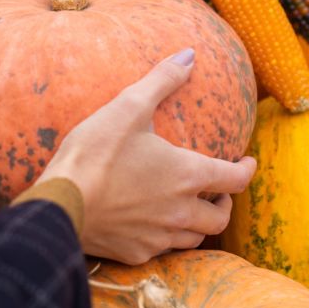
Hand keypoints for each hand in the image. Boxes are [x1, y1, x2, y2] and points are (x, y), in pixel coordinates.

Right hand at [39, 49, 255, 263]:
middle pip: (219, 217)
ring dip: (199, 224)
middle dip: (225, 203)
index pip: (234, 179)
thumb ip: (162, 80)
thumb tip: (189, 54)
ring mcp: (158, 236)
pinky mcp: (135, 253)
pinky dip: (165, 237)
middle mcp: (180, 212)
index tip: (247, 162)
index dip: (247, 170)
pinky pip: (161, 249)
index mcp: (187, 175)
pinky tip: (153, 227)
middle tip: (219, 192)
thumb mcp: (128, 106)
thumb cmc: (95, 153)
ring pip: (193, 238)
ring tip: (190, 210)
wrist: (60, 203)